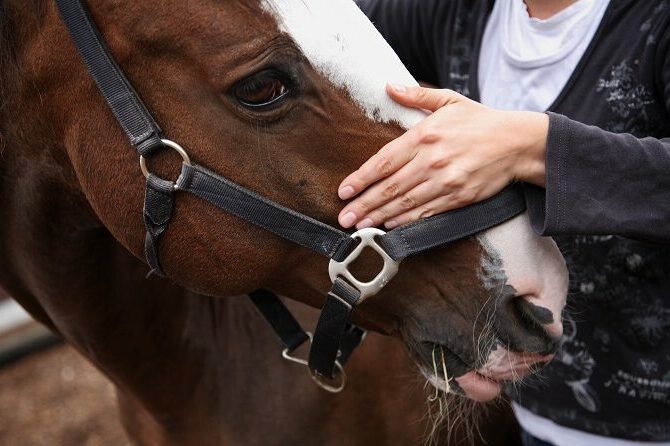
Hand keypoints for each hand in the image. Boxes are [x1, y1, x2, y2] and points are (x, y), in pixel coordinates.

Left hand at [337, 85, 548, 229]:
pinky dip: (406, 221)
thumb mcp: (450, 100)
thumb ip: (416, 96)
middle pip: (390, 187)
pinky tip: (389, 226)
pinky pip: (426, 213)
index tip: (344, 191)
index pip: (384, 161)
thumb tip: (389, 86)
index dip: (361, 178)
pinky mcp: (459, 198)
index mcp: (425, 135)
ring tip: (359, 225)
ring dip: (379, 216)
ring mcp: (446, 182)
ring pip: (405, 204)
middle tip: (344, 217)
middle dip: (364, 204)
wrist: (518, 142)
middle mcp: (432, 160)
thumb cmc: (481, 121)